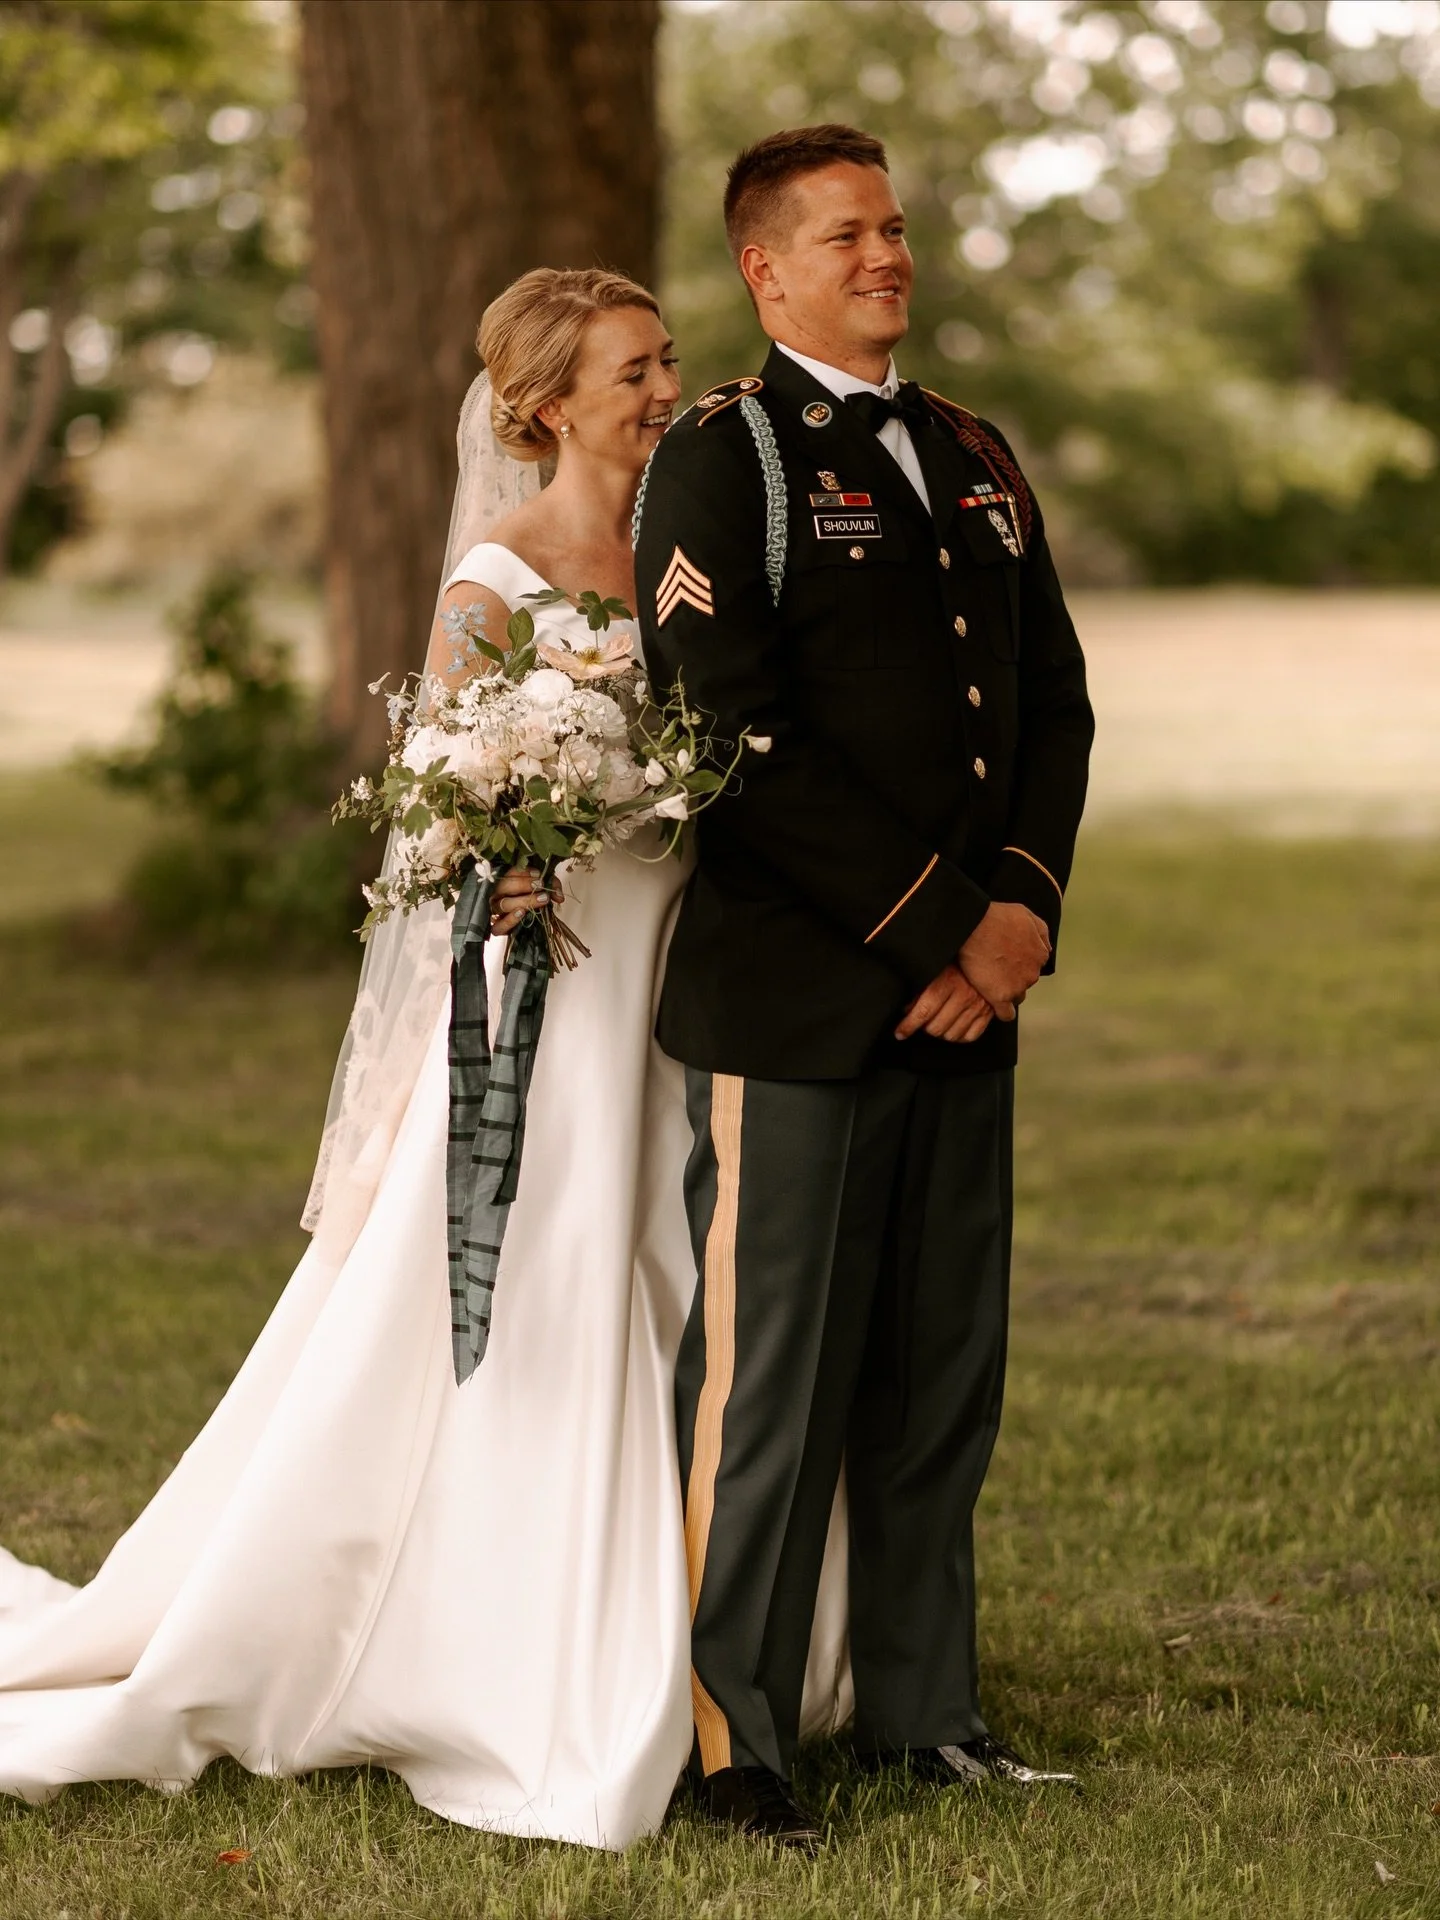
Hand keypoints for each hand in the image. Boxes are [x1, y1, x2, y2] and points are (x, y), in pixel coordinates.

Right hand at [489, 867, 561, 937]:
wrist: (526, 926)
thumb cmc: (531, 900)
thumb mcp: (543, 888)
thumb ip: (552, 887)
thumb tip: (559, 897)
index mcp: (505, 881)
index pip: (509, 872)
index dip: (524, 873)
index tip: (539, 876)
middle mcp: (497, 895)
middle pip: (504, 887)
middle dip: (523, 884)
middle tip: (540, 886)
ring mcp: (496, 912)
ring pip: (503, 904)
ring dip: (523, 901)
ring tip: (540, 900)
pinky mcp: (498, 928)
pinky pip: (498, 926)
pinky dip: (509, 920)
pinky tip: (521, 913)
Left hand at [895, 962, 995, 1044]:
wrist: (985, 957)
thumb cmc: (957, 962)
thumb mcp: (936, 970)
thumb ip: (921, 990)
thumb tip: (907, 1010)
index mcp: (948, 981)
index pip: (924, 1010)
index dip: (909, 1025)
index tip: (900, 1033)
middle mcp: (964, 995)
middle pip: (936, 1027)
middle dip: (924, 1027)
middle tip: (922, 1020)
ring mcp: (978, 1006)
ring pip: (951, 1035)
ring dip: (940, 1032)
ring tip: (937, 1023)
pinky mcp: (988, 1014)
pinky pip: (970, 1037)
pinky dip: (958, 1036)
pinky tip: (952, 1028)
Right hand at [958, 902, 1051, 1021]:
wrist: (973, 927)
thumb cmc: (996, 917)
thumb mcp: (1025, 914)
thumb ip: (1040, 931)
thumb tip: (1047, 947)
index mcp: (1040, 953)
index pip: (1034, 965)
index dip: (1020, 963)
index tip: (1008, 960)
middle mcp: (1033, 972)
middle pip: (1026, 981)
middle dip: (1014, 977)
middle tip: (996, 968)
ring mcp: (1018, 986)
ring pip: (1017, 996)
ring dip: (1007, 991)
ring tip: (990, 983)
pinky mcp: (1001, 997)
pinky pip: (1006, 1013)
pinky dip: (1003, 1012)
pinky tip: (994, 1006)